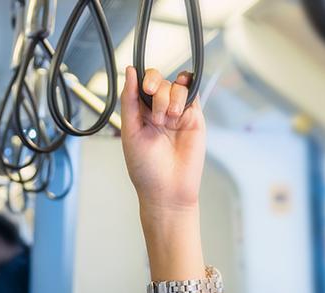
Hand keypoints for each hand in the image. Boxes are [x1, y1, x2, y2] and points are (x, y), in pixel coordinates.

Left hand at [119, 66, 205, 213]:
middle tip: (156, 116)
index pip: (142, 82)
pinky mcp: (194, 117)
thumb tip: (130, 70)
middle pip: (161, 81)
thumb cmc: (145, 168)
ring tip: (168, 121)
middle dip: (158, 92)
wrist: (168, 189)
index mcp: (140, 113)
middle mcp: (158, 110)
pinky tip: (178, 111)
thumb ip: (129, 100)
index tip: (145, 88)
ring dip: (171, 99)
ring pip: (177, 85)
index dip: (145, 79)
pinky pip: (192, 93)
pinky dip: (186, 93)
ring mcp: (177, 113)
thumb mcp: (130, 131)